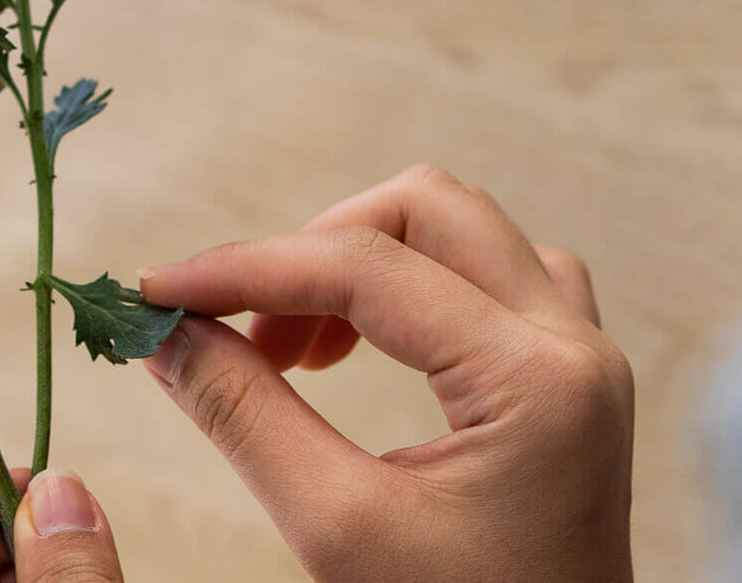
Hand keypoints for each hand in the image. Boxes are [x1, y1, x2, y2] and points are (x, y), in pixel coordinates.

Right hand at [138, 164, 634, 581]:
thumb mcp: (339, 531)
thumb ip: (245, 416)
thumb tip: (167, 335)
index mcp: (537, 381)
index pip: (368, 266)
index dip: (246, 267)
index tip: (158, 292)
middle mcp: (576, 346)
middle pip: (430, 210)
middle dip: (313, 249)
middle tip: (236, 324)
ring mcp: (583, 358)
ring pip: (462, 234)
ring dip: (362, 263)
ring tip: (291, 350)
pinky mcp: (568, 378)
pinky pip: (491, 281)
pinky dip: (409, 290)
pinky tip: (356, 348)